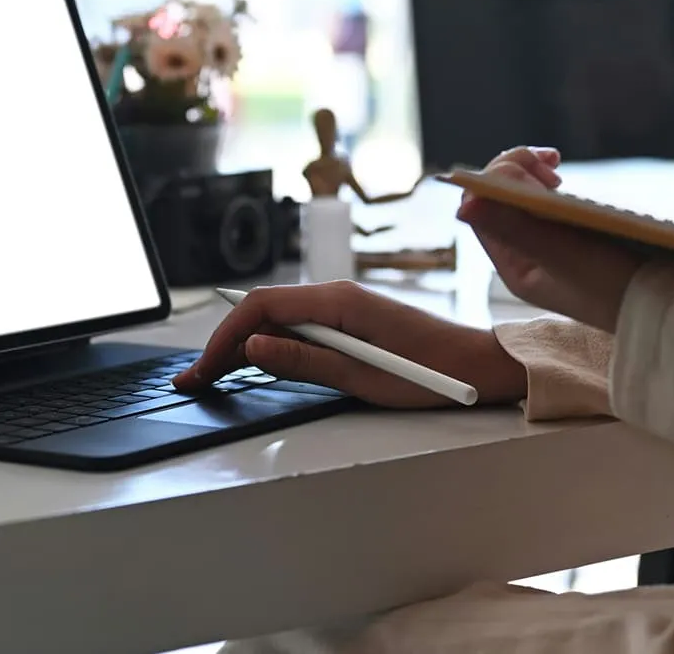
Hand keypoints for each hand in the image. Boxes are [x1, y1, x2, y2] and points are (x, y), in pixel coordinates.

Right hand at [171, 281, 527, 408]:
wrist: (478, 366)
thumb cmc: (431, 374)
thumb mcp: (362, 377)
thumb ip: (305, 361)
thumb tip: (253, 349)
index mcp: (338, 301)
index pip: (262, 307)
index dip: (225, 337)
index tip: (204, 369)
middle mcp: (337, 295)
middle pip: (264, 311)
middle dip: (225, 344)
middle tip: (195, 378)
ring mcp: (343, 306)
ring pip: (278, 319)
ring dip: (245, 346)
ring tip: (215, 376)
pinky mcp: (351, 320)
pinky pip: (300, 326)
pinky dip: (273, 345)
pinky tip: (259, 366)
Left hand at [457, 147, 646, 331]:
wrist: (671, 305)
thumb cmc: (618, 287)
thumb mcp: (563, 255)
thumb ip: (515, 226)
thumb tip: (464, 205)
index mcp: (514, 267)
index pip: (481, 210)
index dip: (497, 177)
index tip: (533, 167)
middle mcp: (525, 259)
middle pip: (497, 199)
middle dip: (515, 171)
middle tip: (552, 166)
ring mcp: (549, 247)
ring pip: (520, 196)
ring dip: (531, 175)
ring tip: (555, 172)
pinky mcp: (573, 238)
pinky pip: (545, 203)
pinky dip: (549, 187)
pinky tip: (563, 184)